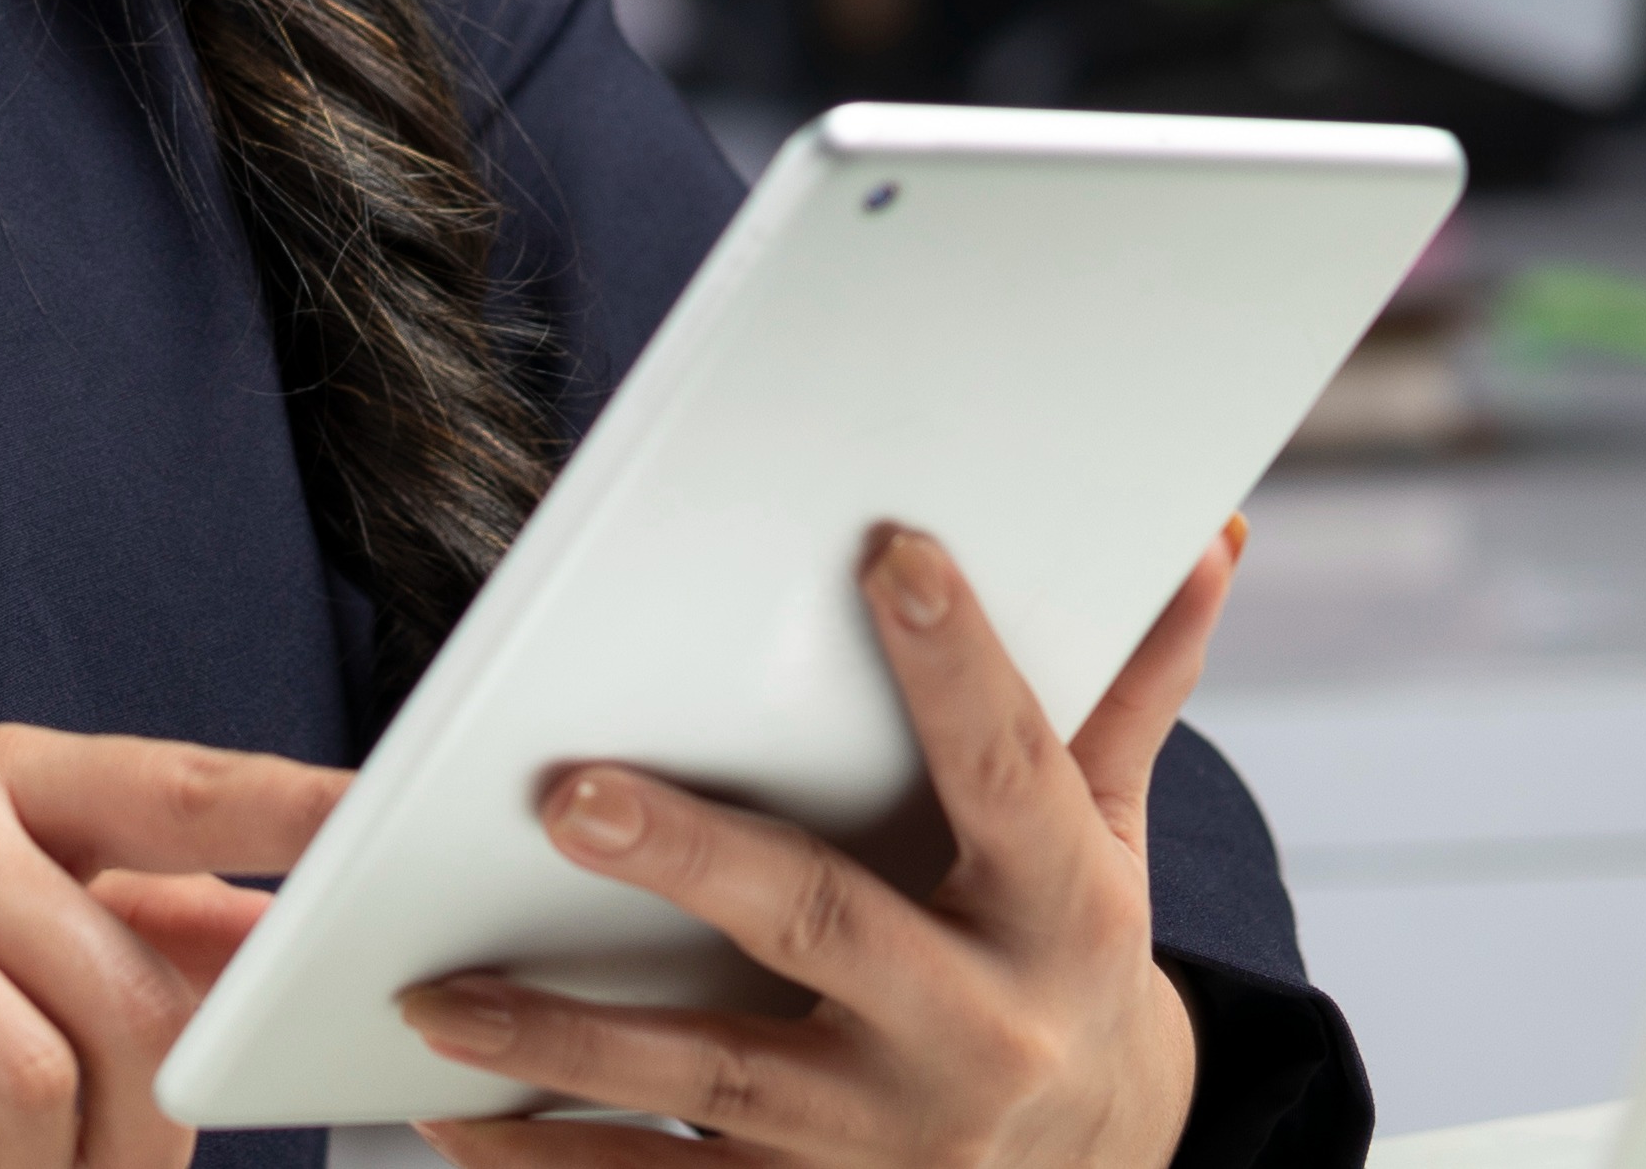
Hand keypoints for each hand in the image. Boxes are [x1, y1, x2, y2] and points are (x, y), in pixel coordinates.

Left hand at [400, 523, 1245, 1168]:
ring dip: (568, 1041)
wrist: (1098, 1161)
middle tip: (569, 797)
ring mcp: (887, 1137)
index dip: (959, 662)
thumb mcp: (1114, 833)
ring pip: (714, 1079)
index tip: (892, 556)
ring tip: (437, 991)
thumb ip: (1130, 690)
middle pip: (825, 928)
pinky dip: (555, 1166)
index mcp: (1060, 909)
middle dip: (694, 861)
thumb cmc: (1068, 954)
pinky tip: (452, 1115)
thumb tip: (1209, 539)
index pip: (1010, 770)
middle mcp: (975, 1027)